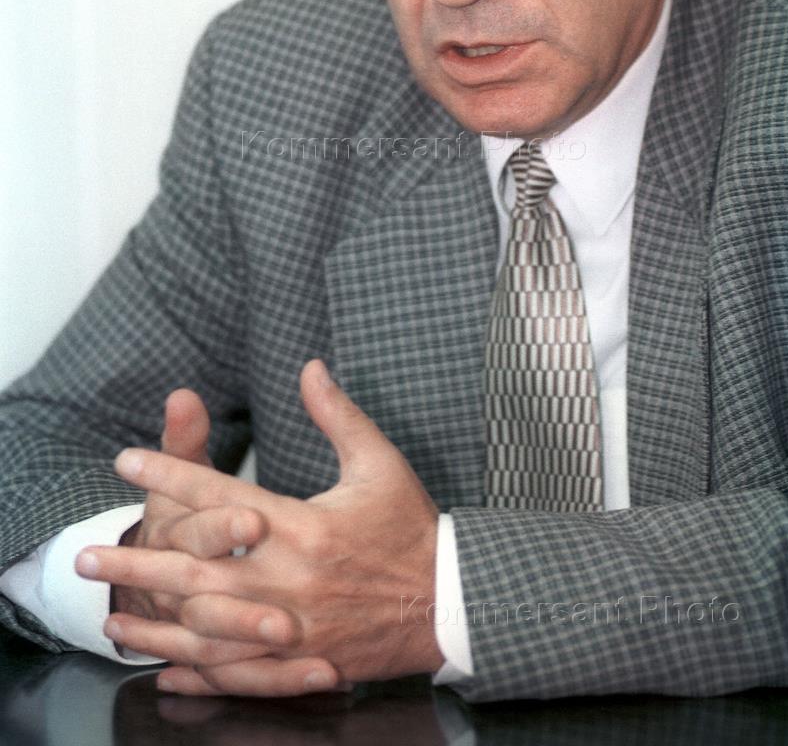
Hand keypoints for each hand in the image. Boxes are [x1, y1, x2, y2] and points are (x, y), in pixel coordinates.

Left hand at [76, 359, 443, 695]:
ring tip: (107, 616)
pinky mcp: (301, 664)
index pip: (220, 497)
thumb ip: (338, 416)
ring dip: (153, 624)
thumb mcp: (379, 463)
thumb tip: (310, 367)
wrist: (449, 602)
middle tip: (86, 560)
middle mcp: (291, 579)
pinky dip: (195, 670)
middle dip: (136, 564)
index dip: (169, 475)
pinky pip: (237, 672)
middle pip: (196, 571)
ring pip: (206, 630)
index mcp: (305, 525)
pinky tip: (161, 665)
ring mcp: (292, 628)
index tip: (126, 460)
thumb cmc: (410, 528)